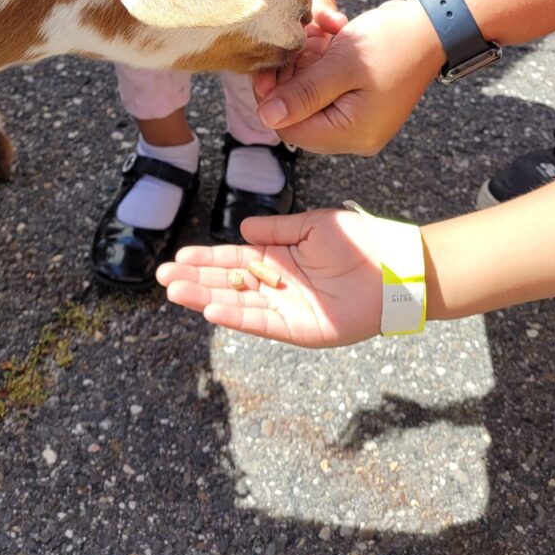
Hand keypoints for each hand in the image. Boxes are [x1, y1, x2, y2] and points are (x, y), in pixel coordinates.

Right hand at [157, 208, 382, 346]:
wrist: (392, 267)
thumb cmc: (358, 243)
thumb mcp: (312, 226)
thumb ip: (276, 229)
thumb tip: (241, 227)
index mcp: (279, 258)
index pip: (233, 259)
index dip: (205, 259)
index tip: (177, 258)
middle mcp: (277, 285)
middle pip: (228, 282)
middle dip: (195, 279)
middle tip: (162, 277)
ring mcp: (286, 308)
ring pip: (237, 304)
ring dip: (205, 298)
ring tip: (175, 291)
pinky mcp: (299, 329)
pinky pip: (261, 323)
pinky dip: (236, 317)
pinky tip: (211, 310)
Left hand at [252, 0, 443, 153]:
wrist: (433, 25)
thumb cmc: (393, 43)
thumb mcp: (343, 65)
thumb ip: (303, 93)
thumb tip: (266, 117)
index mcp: (353, 133)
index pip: (292, 130)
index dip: (272, 100)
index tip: (266, 68)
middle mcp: (355, 133)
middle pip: (300, 115)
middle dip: (290, 79)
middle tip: (293, 46)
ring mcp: (359, 117)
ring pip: (311, 97)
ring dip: (305, 67)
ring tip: (314, 38)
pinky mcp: (360, 99)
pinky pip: (327, 88)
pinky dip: (320, 65)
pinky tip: (326, 41)